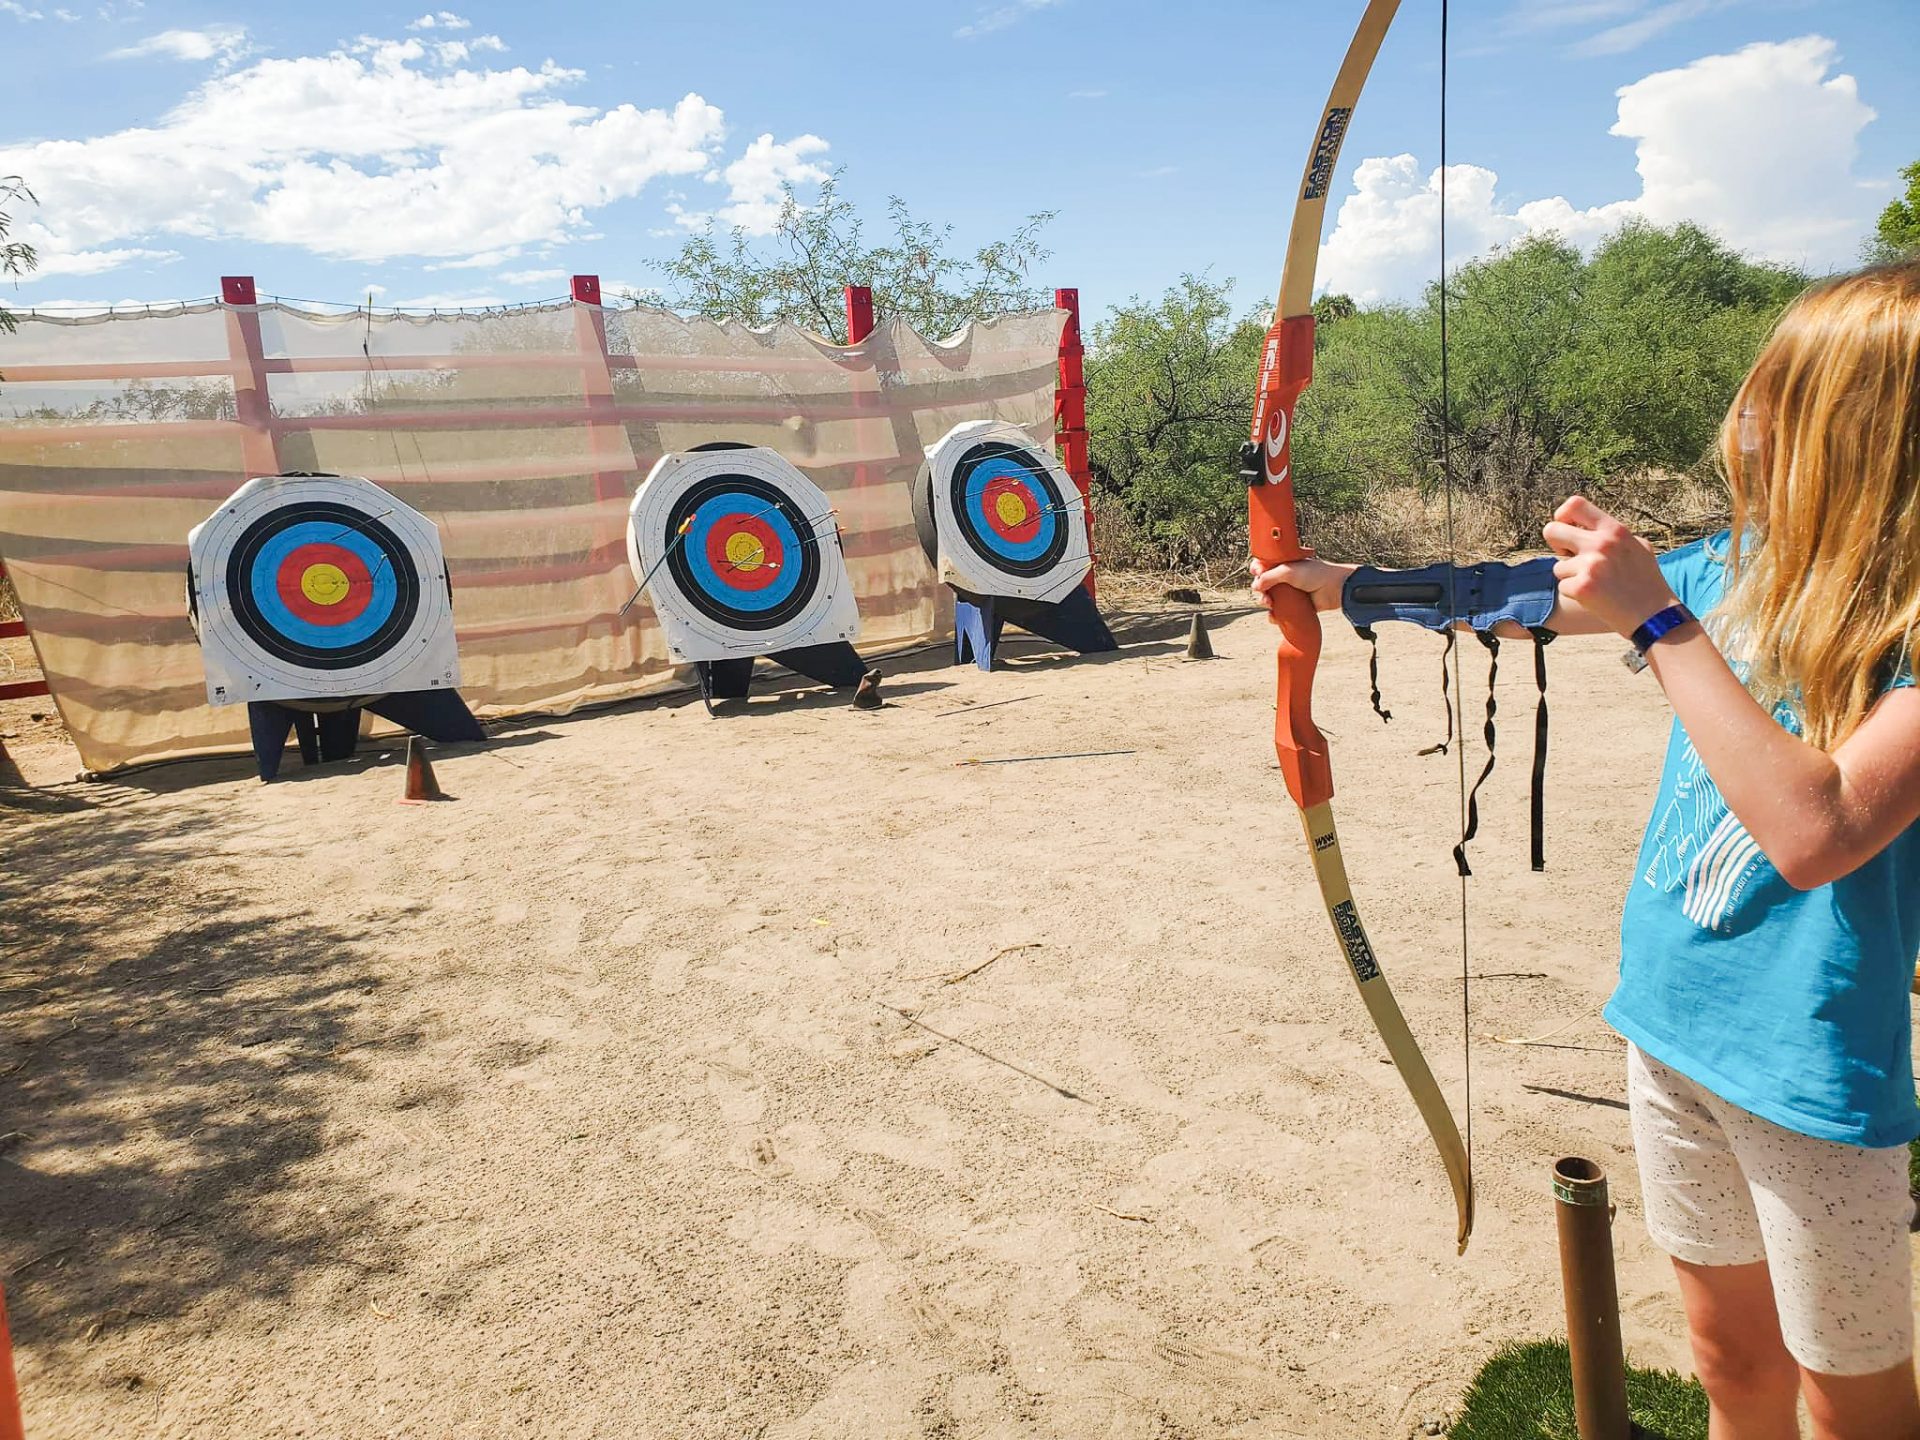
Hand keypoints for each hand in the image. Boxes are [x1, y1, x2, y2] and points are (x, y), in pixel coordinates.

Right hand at [1248, 553, 1351, 613]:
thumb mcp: (1289, 571)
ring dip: (1265, 602)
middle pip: (1264, 583)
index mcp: (1284, 563)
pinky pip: (1280, 612)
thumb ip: (1269, 576)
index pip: (1264, 565)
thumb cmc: (1316, 574)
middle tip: (1264, 593)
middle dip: (1260, 589)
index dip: (1257, 569)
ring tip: (1270, 604)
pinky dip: (1275, 616)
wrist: (1335, 588)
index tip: (1257, 572)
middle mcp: (1286, 577)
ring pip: (1270, 599)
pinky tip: (1274, 617)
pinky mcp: (1295, 606)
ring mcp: (1290, 592)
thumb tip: (1255, 586)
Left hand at [1542, 496, 1675, 638]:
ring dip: (1571, 577)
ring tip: (1597, 584)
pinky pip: (1563, 586)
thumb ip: (1612, 534)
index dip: (1562, 515)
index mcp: (1614, 530)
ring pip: (1558, 566)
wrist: (1654, 616)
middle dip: (1555, 544)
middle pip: (1551, 530)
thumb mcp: (1638, 547)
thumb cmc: (1646, 582)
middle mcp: (1601, 543)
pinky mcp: (1582, 588)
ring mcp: (1591, 565)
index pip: (1575, 504)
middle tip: (1569, 558)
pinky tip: (1596, 598)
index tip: (1567, 529)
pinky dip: (1575, 594)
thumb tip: (1584, 526)